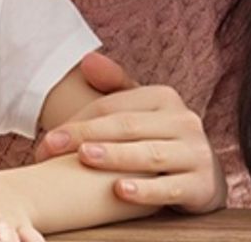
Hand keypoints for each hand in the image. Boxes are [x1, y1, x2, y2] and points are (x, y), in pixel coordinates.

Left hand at [34, 52, 225, 212]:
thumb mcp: (140, 110)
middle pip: (126, 127)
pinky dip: (145, 190)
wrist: (202, 175)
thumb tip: (87, 60)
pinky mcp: (203, 186)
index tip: (47, 140)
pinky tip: (120, 191)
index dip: (77, 121)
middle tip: (51, 148)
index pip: (112, 107)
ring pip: (149, 155)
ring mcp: (196, 153)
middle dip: (85, 136)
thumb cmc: (158, 138)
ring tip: (85, 157)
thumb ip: (114, 85)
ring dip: (115, 156)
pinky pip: (170, 188)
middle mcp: (185, 121)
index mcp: (165, 97)